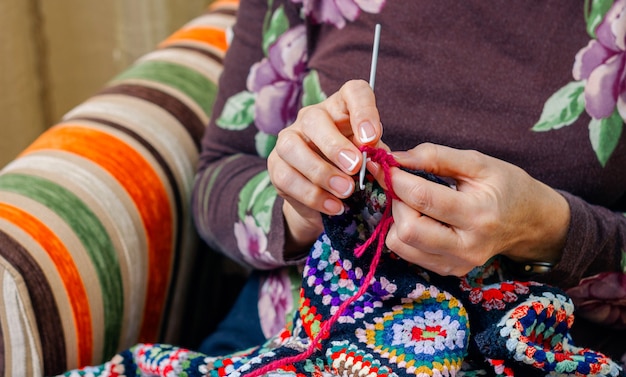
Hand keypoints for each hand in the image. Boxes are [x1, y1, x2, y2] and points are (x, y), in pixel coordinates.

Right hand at [268, 80, 383, 255]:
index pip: (353, 92)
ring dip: (320, 171)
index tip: (371, 137)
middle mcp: (311, 117)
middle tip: (355, 168)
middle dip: (335, 145)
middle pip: (314, 119)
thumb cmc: (354, 171)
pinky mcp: (276, 165)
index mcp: (342, 108)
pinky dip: (312, 195)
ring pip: (292, 147)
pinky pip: (287, 177)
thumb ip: (375, 156)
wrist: (327, 199)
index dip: (363, 111)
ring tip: (346, 191)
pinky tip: (334, 206)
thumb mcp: (371, 160)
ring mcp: (289, 139)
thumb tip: (379, 160)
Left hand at [380, 143, 569, 275]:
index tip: (386, 163)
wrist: (531, 222)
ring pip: (401, 244)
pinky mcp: (448, 270)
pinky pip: (407, 253)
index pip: (423, 198)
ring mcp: (457, 263)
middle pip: (408, 228)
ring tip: (412, 201)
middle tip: (402, 183)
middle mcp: (467, 245)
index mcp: (478, 214)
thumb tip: (395, 158)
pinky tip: (419, 217)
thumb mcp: (478, 162)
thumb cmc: (506, 186)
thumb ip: (435, 156)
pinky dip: (403, 232)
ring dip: (397, 217)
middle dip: (396, 200)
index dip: (397, 179)